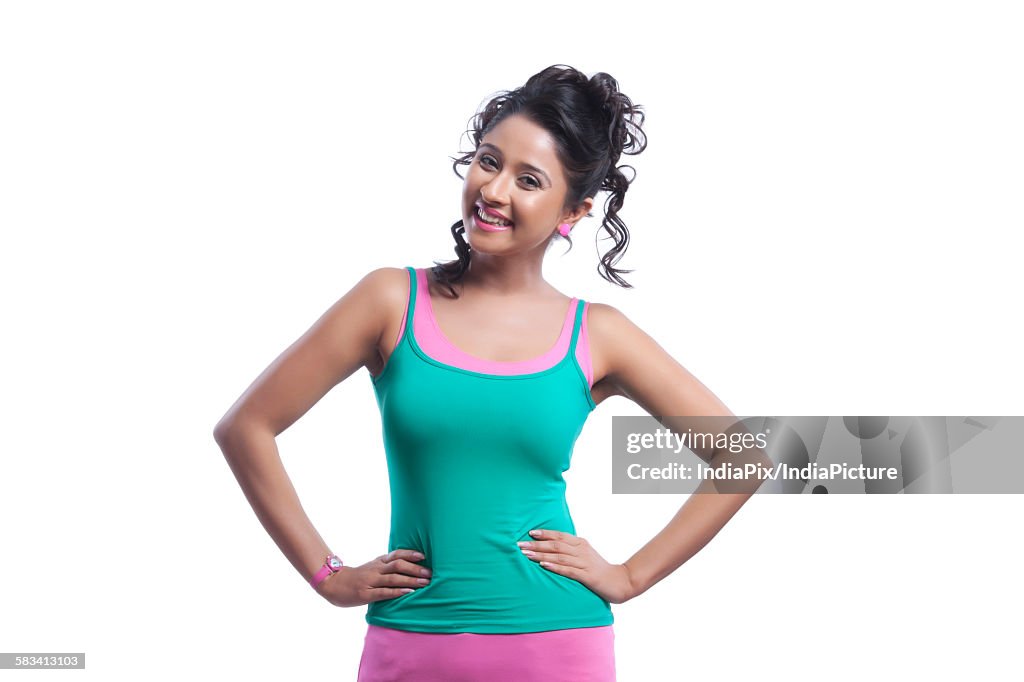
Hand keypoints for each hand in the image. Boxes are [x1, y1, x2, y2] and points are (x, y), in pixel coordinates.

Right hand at [314, 549, 431, 606]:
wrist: (332, 584)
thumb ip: (386, 566)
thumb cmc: (356, 577)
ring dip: (411, 580)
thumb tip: (407, 566)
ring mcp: (370, 581)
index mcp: (378, 562)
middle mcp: (376, 569)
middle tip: (430, 573)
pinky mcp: (366, 594)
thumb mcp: (371, 567)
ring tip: (424, 583)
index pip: (396, 554)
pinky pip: (384, 592)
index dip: (410, 554)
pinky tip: (408, 592)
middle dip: (415, 569)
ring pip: (393, 578)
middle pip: (398, 565)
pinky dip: (397, 591)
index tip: (423, 556)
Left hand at [517, 529, 636, 603]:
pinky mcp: (586, 576)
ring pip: (559, 556)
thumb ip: (571, 551)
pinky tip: (543, 565)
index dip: (544, 533)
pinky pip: (568, 570)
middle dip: (536, 544)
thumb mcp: (585, 556)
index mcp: (581, 543)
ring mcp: (584, 563)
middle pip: (556, 545)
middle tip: (520, 544)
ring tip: (526, 554)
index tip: (529, 533)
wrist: (620, 581)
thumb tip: (552, 548)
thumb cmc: (599, 569)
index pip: (560, 536)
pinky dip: (554, 566)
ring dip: (541, 554)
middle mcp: (581, 550)